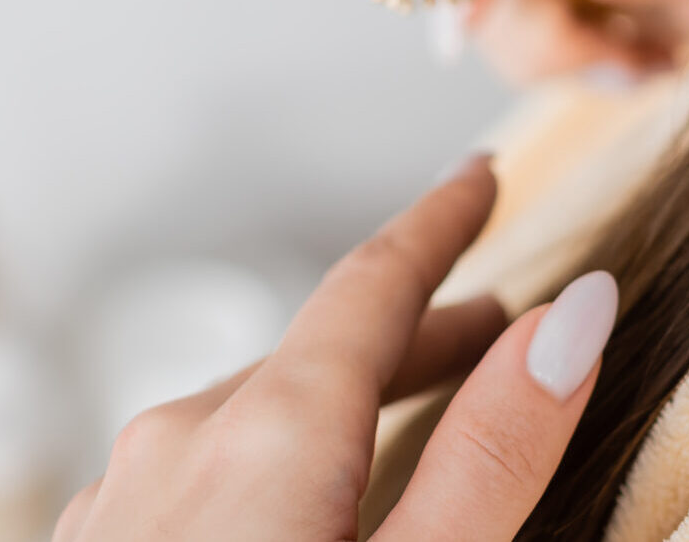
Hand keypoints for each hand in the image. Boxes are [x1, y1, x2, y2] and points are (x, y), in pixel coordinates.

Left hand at [52, 156, 616, 541]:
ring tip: (400, 421)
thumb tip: (572, 317)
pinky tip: (287, 518)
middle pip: (311, 354)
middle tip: (498, 326)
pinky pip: (194, 479)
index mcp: (268, 431)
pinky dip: (268, 463)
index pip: (368, 290)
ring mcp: (116, 508)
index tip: (476, 181)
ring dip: (333, 404)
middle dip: (411, 334)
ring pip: (243, 418)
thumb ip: (494, 456)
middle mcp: (174, 445)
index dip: (435, 229)